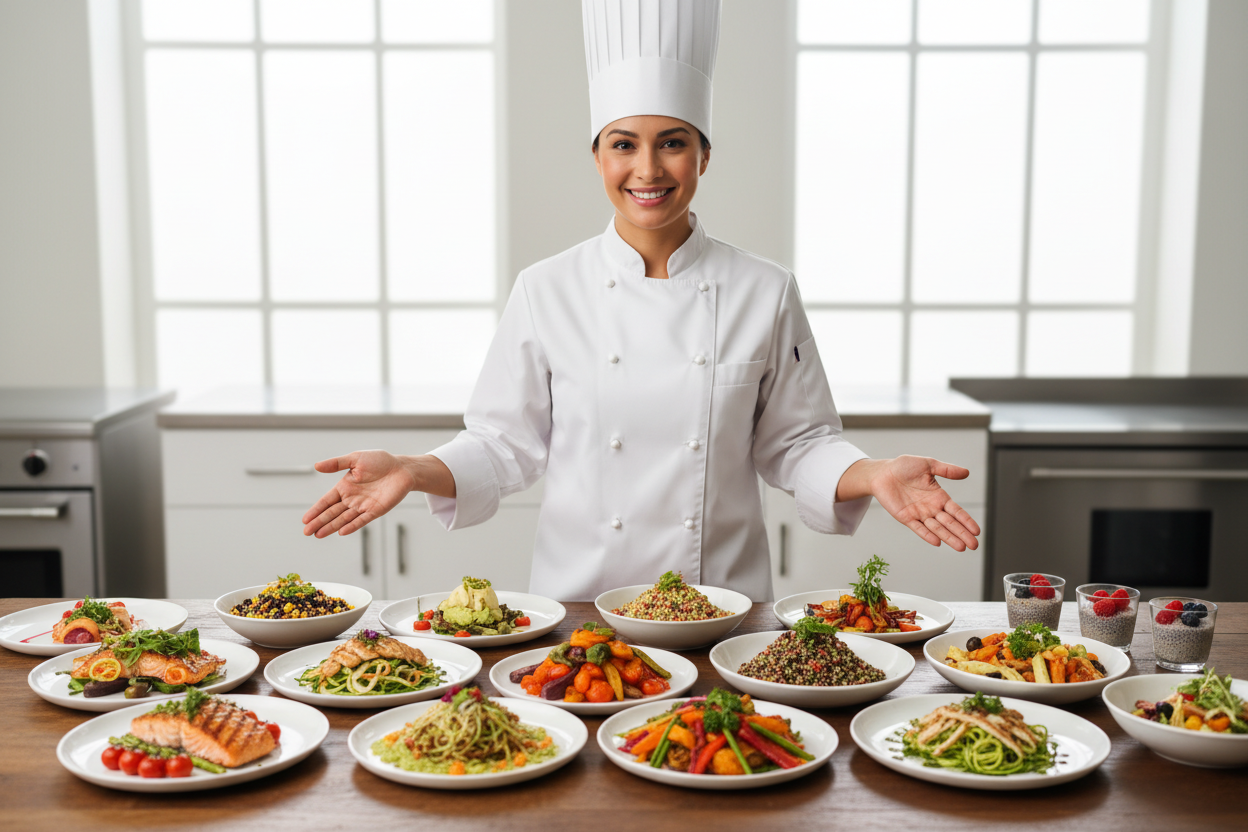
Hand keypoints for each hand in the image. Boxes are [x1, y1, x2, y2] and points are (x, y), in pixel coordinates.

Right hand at [301, 450, 417, 537]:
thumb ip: (337, 463)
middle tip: (307, 532)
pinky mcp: (375, 511)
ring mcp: (363, 506)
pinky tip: (341, 532)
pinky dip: (351, 526)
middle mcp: (352, 498)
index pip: (326, 501)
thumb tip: (316, 466)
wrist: (402, 468)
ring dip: (331, 527)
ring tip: (318, 535)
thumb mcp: (356, 459)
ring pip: (343, 519)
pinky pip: (361, 520)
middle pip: (332, 513)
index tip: (305, 520)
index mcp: (345, 486)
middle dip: (319, 522)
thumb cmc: (380, 461)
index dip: (316, 510)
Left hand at [839, 456, 980, 551]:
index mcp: (939, 496)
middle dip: (962, 534)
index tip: (977, 531)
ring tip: (961, 547)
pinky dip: (927, 535)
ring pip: (937, 529)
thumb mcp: (928, 464)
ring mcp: (919, 514)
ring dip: (949, 538)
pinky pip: (918, 528)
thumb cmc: (904, 467)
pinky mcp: (905, 517)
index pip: (957, 511)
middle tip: (974, 545)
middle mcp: (931, 507)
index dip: (967, 521)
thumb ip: (946, 469)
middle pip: (950, 523)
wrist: (882, 472)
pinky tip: (937, 542)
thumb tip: (967, 472)